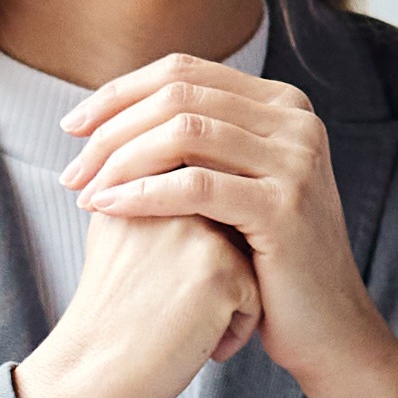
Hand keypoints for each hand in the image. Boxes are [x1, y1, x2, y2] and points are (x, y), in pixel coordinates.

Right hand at [10, 174, 263, 397]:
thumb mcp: (115, 237)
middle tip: (165, 307)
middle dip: (213, 272)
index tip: (156, 288)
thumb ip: (152, 199)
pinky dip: (234, 327)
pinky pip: (255, 295)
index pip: (202, 201)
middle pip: (228, 228)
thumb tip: (205, 186)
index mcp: (142, 182)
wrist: (86, 376)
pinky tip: (194, 342)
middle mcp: (169, 196)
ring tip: (177, 321)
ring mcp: (197, 231)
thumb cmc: (108, 316)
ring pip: (247, 260)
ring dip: (226, 297)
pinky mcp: (221, 270)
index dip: (191, 255)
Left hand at [74, 59, 397, 397]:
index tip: (72, 126)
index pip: (184, 70)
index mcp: (283, 104)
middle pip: (179, 95)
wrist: (326, 328)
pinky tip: (106, 208)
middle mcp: (296, 121)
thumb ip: (200, 143)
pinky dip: (142, 193)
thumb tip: (112, 113)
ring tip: (83, 191)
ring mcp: (296, 162)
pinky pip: (196, 187)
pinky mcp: (284, 208)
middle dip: (111, 128)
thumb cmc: (268, 261)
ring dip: (120, 159)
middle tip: (71, 169)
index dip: (119, 93)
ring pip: (184, 132)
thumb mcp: (239, 185)